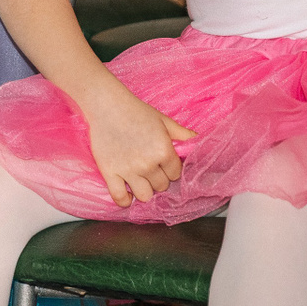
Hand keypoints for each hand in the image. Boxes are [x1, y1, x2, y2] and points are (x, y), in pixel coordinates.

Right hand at [79, 83, 197, 207]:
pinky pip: (119, 197)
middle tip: (150, 168)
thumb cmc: (136, 111)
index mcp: (163, 151)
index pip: (175, 175)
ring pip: (145, 196)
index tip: (163, 164)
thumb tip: (199, 140)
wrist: (107, 105)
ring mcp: (128, 170)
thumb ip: (183, 133)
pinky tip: (127, 193)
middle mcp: (148, 164)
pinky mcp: (110, 172)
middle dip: (158, 178)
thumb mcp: (164, 120)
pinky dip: (124, 200)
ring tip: (140, 179)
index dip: (170, 169)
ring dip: (144, 189)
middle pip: (161, 186)